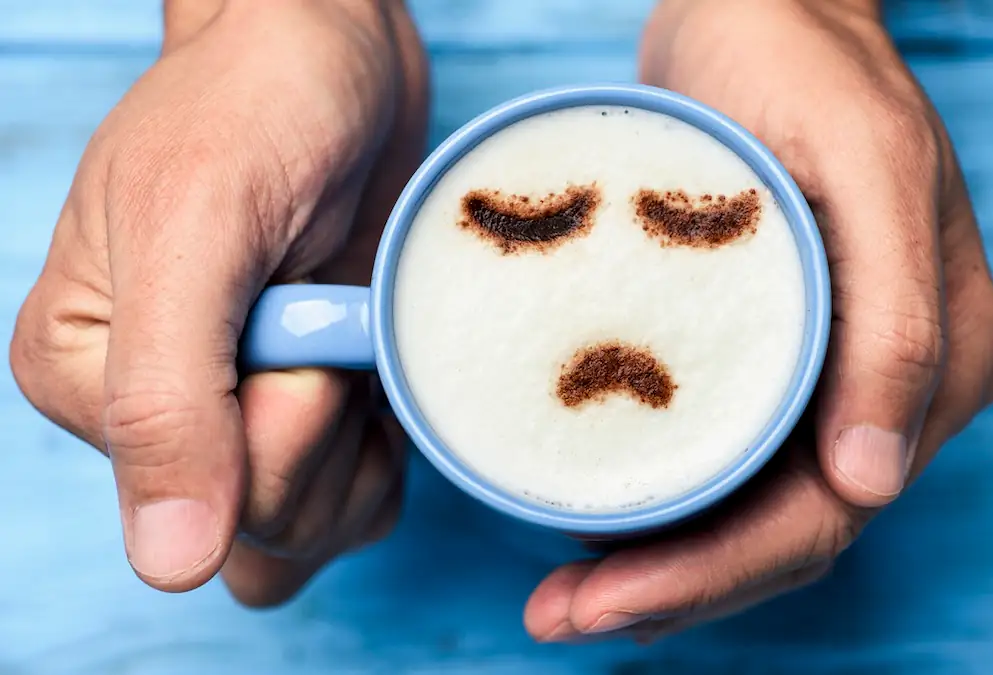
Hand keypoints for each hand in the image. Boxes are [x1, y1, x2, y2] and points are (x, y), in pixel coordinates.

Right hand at [9, 0, 428, 604]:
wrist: (332, 56)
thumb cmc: (256, 106)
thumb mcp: (195, 228)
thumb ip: (166, 397)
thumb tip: (168, 563)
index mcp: (88, 380)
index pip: (206, 498)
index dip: (290, 420)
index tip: (309, 311)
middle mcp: (158, 414)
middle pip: (268, 528)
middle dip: (332, 431)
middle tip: (340, 314)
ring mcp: (240, 419)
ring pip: (315, 531)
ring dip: (369, 448)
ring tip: (363, 332)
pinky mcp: (310, 411)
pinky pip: (359, 501)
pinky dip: (393, 449)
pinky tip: (385, 362)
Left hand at [524, 0, 992, 641]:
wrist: (763, 8)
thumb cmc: (803, 64)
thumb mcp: (864, 168)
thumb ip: (895, 325)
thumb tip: (872, 481)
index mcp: (938, 354)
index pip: (827, 510)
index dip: (715, 574)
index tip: (603, 601)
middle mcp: (900, 384)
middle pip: (787, 532)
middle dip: (674, 590)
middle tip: (557, 615)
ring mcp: (842, 374)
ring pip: (756, 512)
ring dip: (665, 568)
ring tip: (564, 595)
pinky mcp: (787, 355)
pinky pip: (734, 460)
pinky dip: (671, 508)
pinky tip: (598, 527)